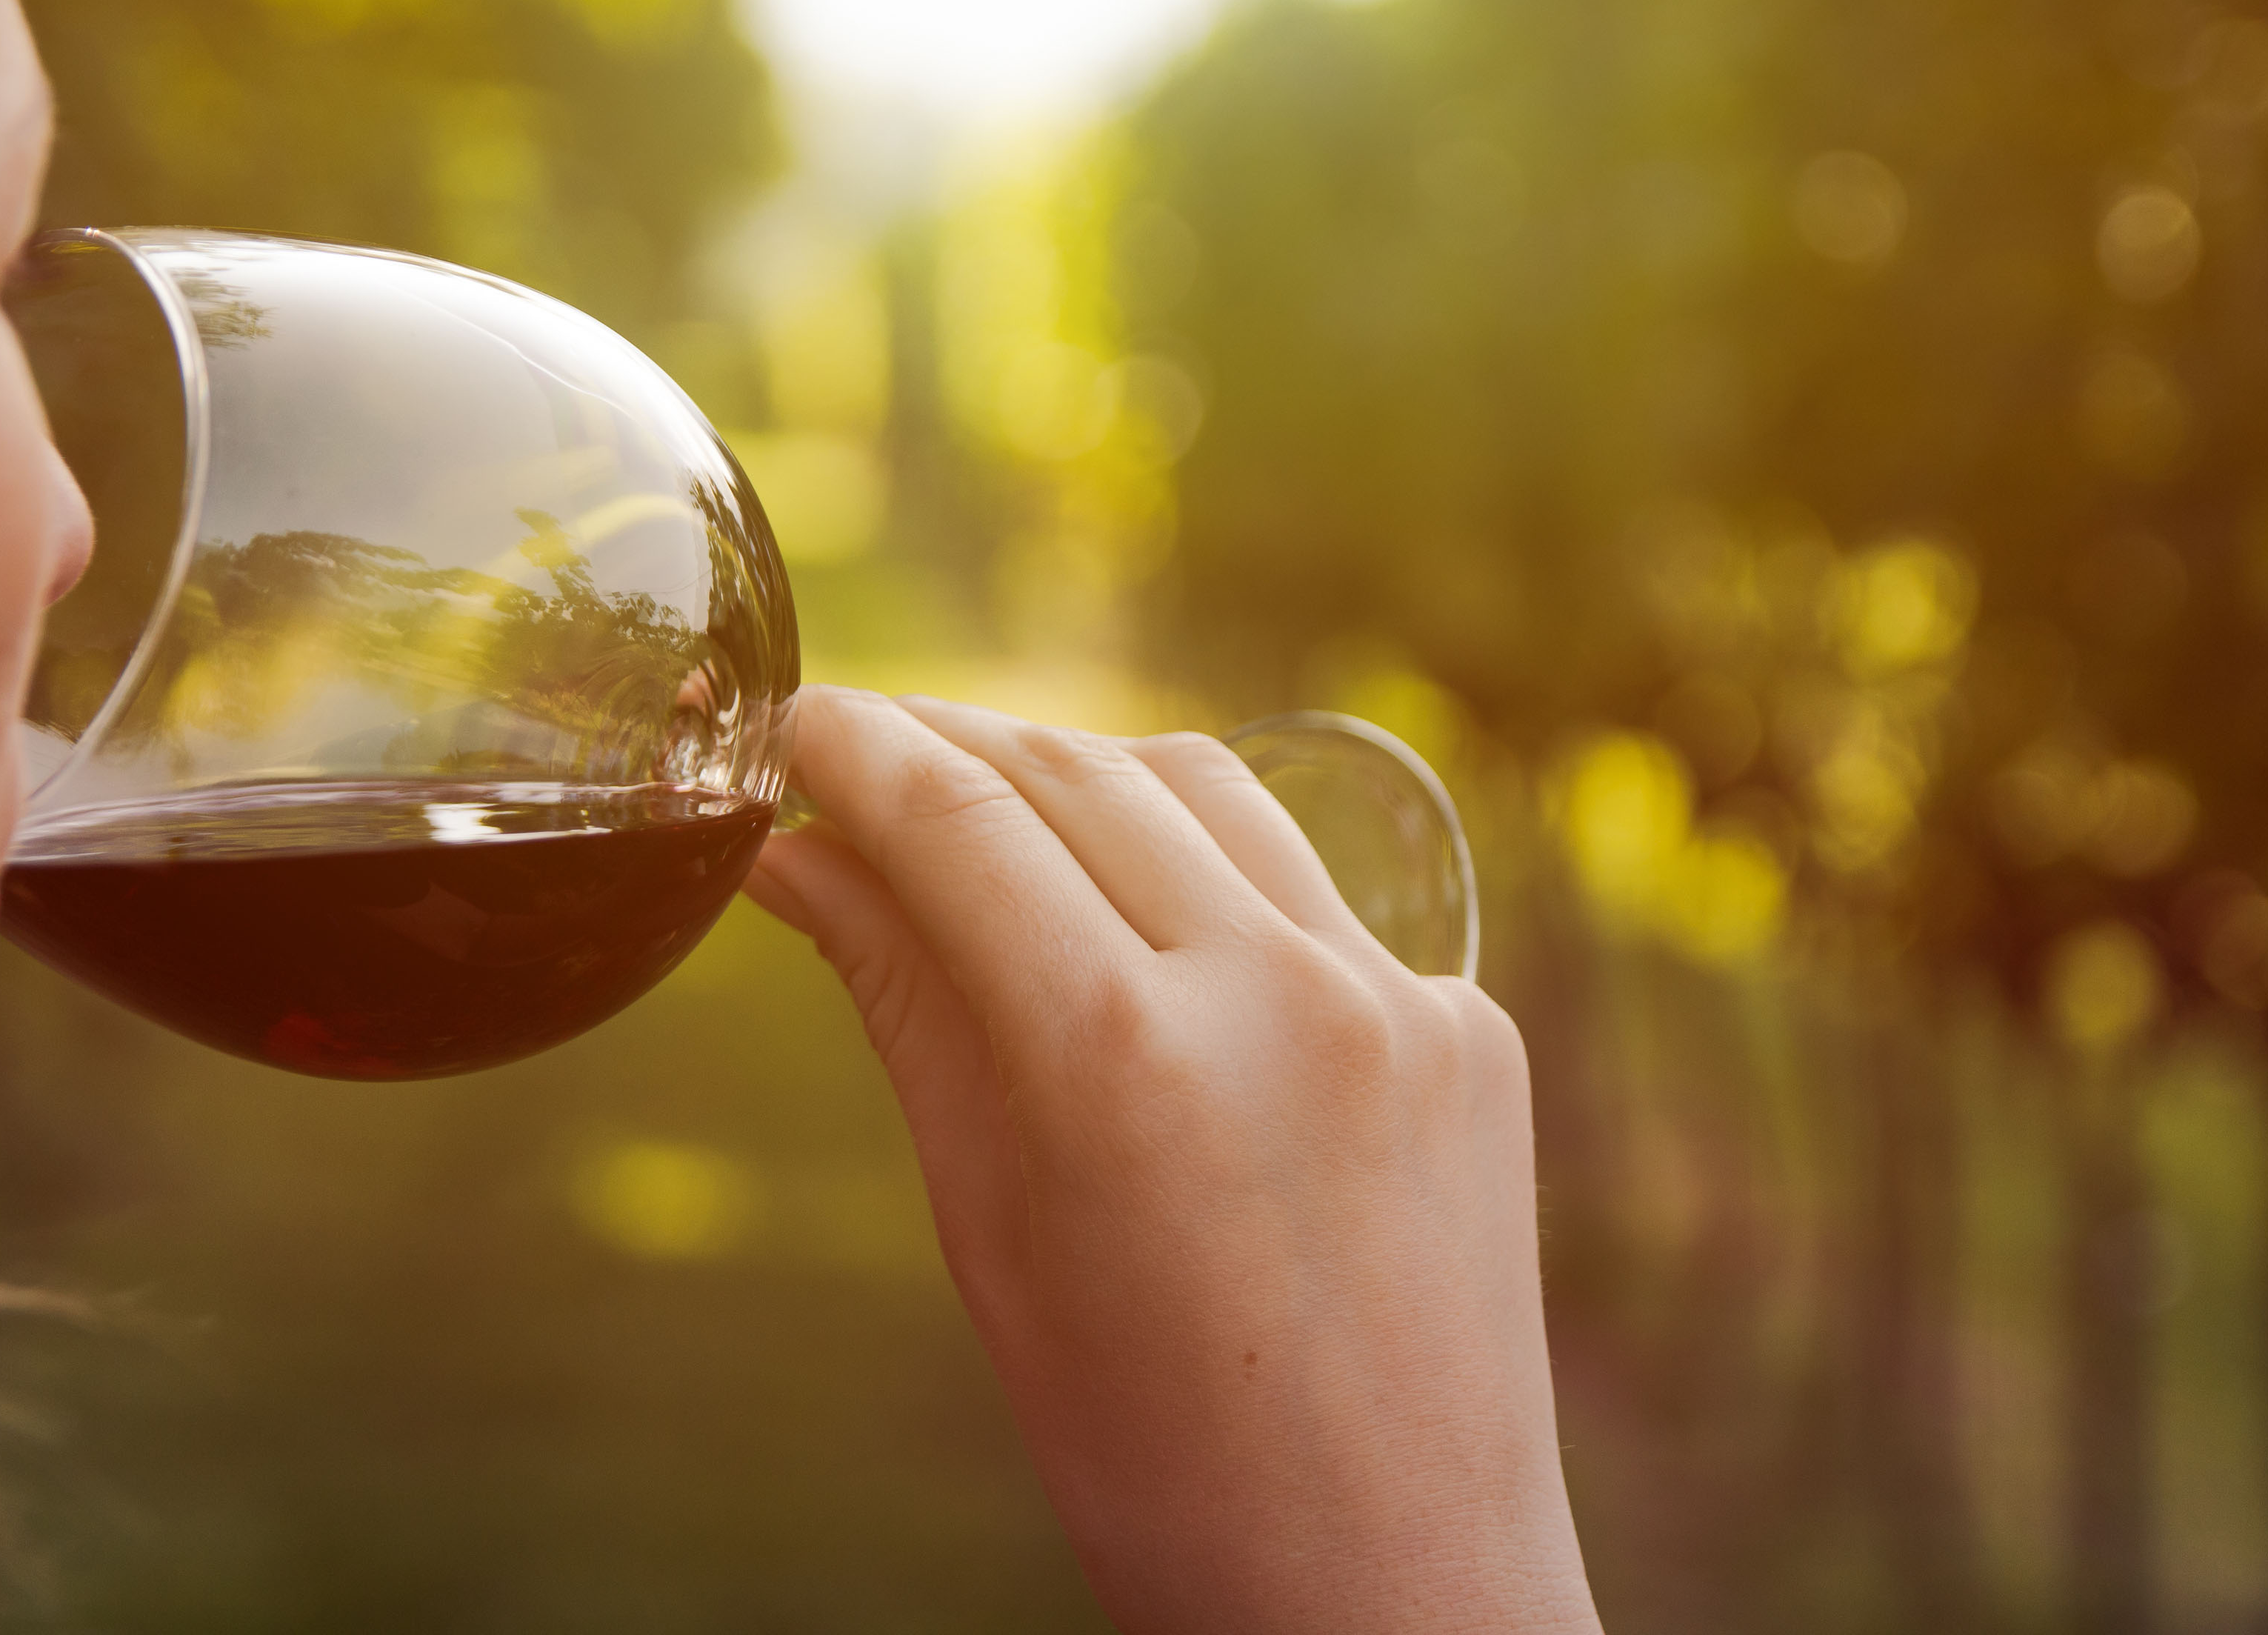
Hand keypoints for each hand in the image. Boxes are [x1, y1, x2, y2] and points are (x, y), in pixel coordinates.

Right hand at [746, 686, 1598, 1634]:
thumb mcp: (992, 1235)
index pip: (959, 822)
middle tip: (869, 752)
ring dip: (1087, 776)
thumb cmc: (1152, 1452)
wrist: (1398, 1589)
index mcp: (1127, 1065)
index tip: (794, 720)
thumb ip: (906, 1012)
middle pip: (1081, 774)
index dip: (856, 747)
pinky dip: (1211, 882)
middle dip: (958, 743)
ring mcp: (1401, 1002)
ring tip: (997, 809)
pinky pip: (1315, 897)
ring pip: (1211, 792)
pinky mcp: (1473, 1028)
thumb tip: (797, 861)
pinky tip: (1154, 931)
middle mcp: (1281, 995)